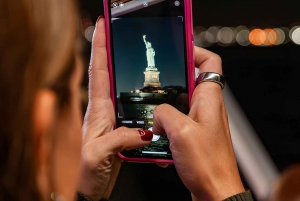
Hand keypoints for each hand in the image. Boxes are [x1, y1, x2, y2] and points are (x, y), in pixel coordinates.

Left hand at [78, 17, 152, 200]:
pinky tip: (143, 88)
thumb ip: (120, 138)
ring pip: (118, 86)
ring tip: (128, 51)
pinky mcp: (122, 127)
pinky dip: (135, 90)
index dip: (99, 47)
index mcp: (97, 110)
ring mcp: (114, 117)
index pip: (98, 71)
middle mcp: (105, 110)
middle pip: (107, 72)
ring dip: (121, 66)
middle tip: (116, 31)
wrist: (93, 186)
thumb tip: (145, 130)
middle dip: (109, 49)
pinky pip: (131, 103)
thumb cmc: (88, 171)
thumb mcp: (100, 152)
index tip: (102, 27)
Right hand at [153, 47, 244, 200]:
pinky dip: (165, 125)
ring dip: (165, 108)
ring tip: (153, 115)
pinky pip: (177, 122)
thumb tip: (157, 114)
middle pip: (190, 81)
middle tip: (155, 86)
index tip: (178, 49)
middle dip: (171, 83)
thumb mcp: (180, 131)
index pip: (210, 62)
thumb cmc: (207, 164)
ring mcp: (200, 121)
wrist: (214, 192)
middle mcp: (207, 107)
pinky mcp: (193, 135)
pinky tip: (157, 136)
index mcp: (209, 99)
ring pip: (180, 103)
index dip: (195, 51)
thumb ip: (164, 113)